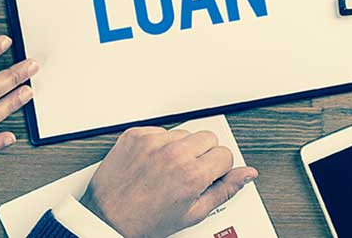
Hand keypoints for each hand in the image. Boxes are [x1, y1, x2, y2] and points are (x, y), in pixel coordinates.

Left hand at [81, 127, 258, 237]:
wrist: (105, 217)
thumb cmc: (145, 221)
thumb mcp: (192, 214)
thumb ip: (224, 190)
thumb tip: (246, 175)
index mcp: (191, 174)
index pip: (225, 154)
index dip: (218, 170)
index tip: (207, 178)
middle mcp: (173, 153)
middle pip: (208, 138)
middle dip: (204, 155)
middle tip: (189, 174)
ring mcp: (152, 142)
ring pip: (185, 133)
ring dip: (182, 148)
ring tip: (168, 171)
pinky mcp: (135, 135)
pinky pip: (161, 131)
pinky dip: (160, 144)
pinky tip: (153, 164)